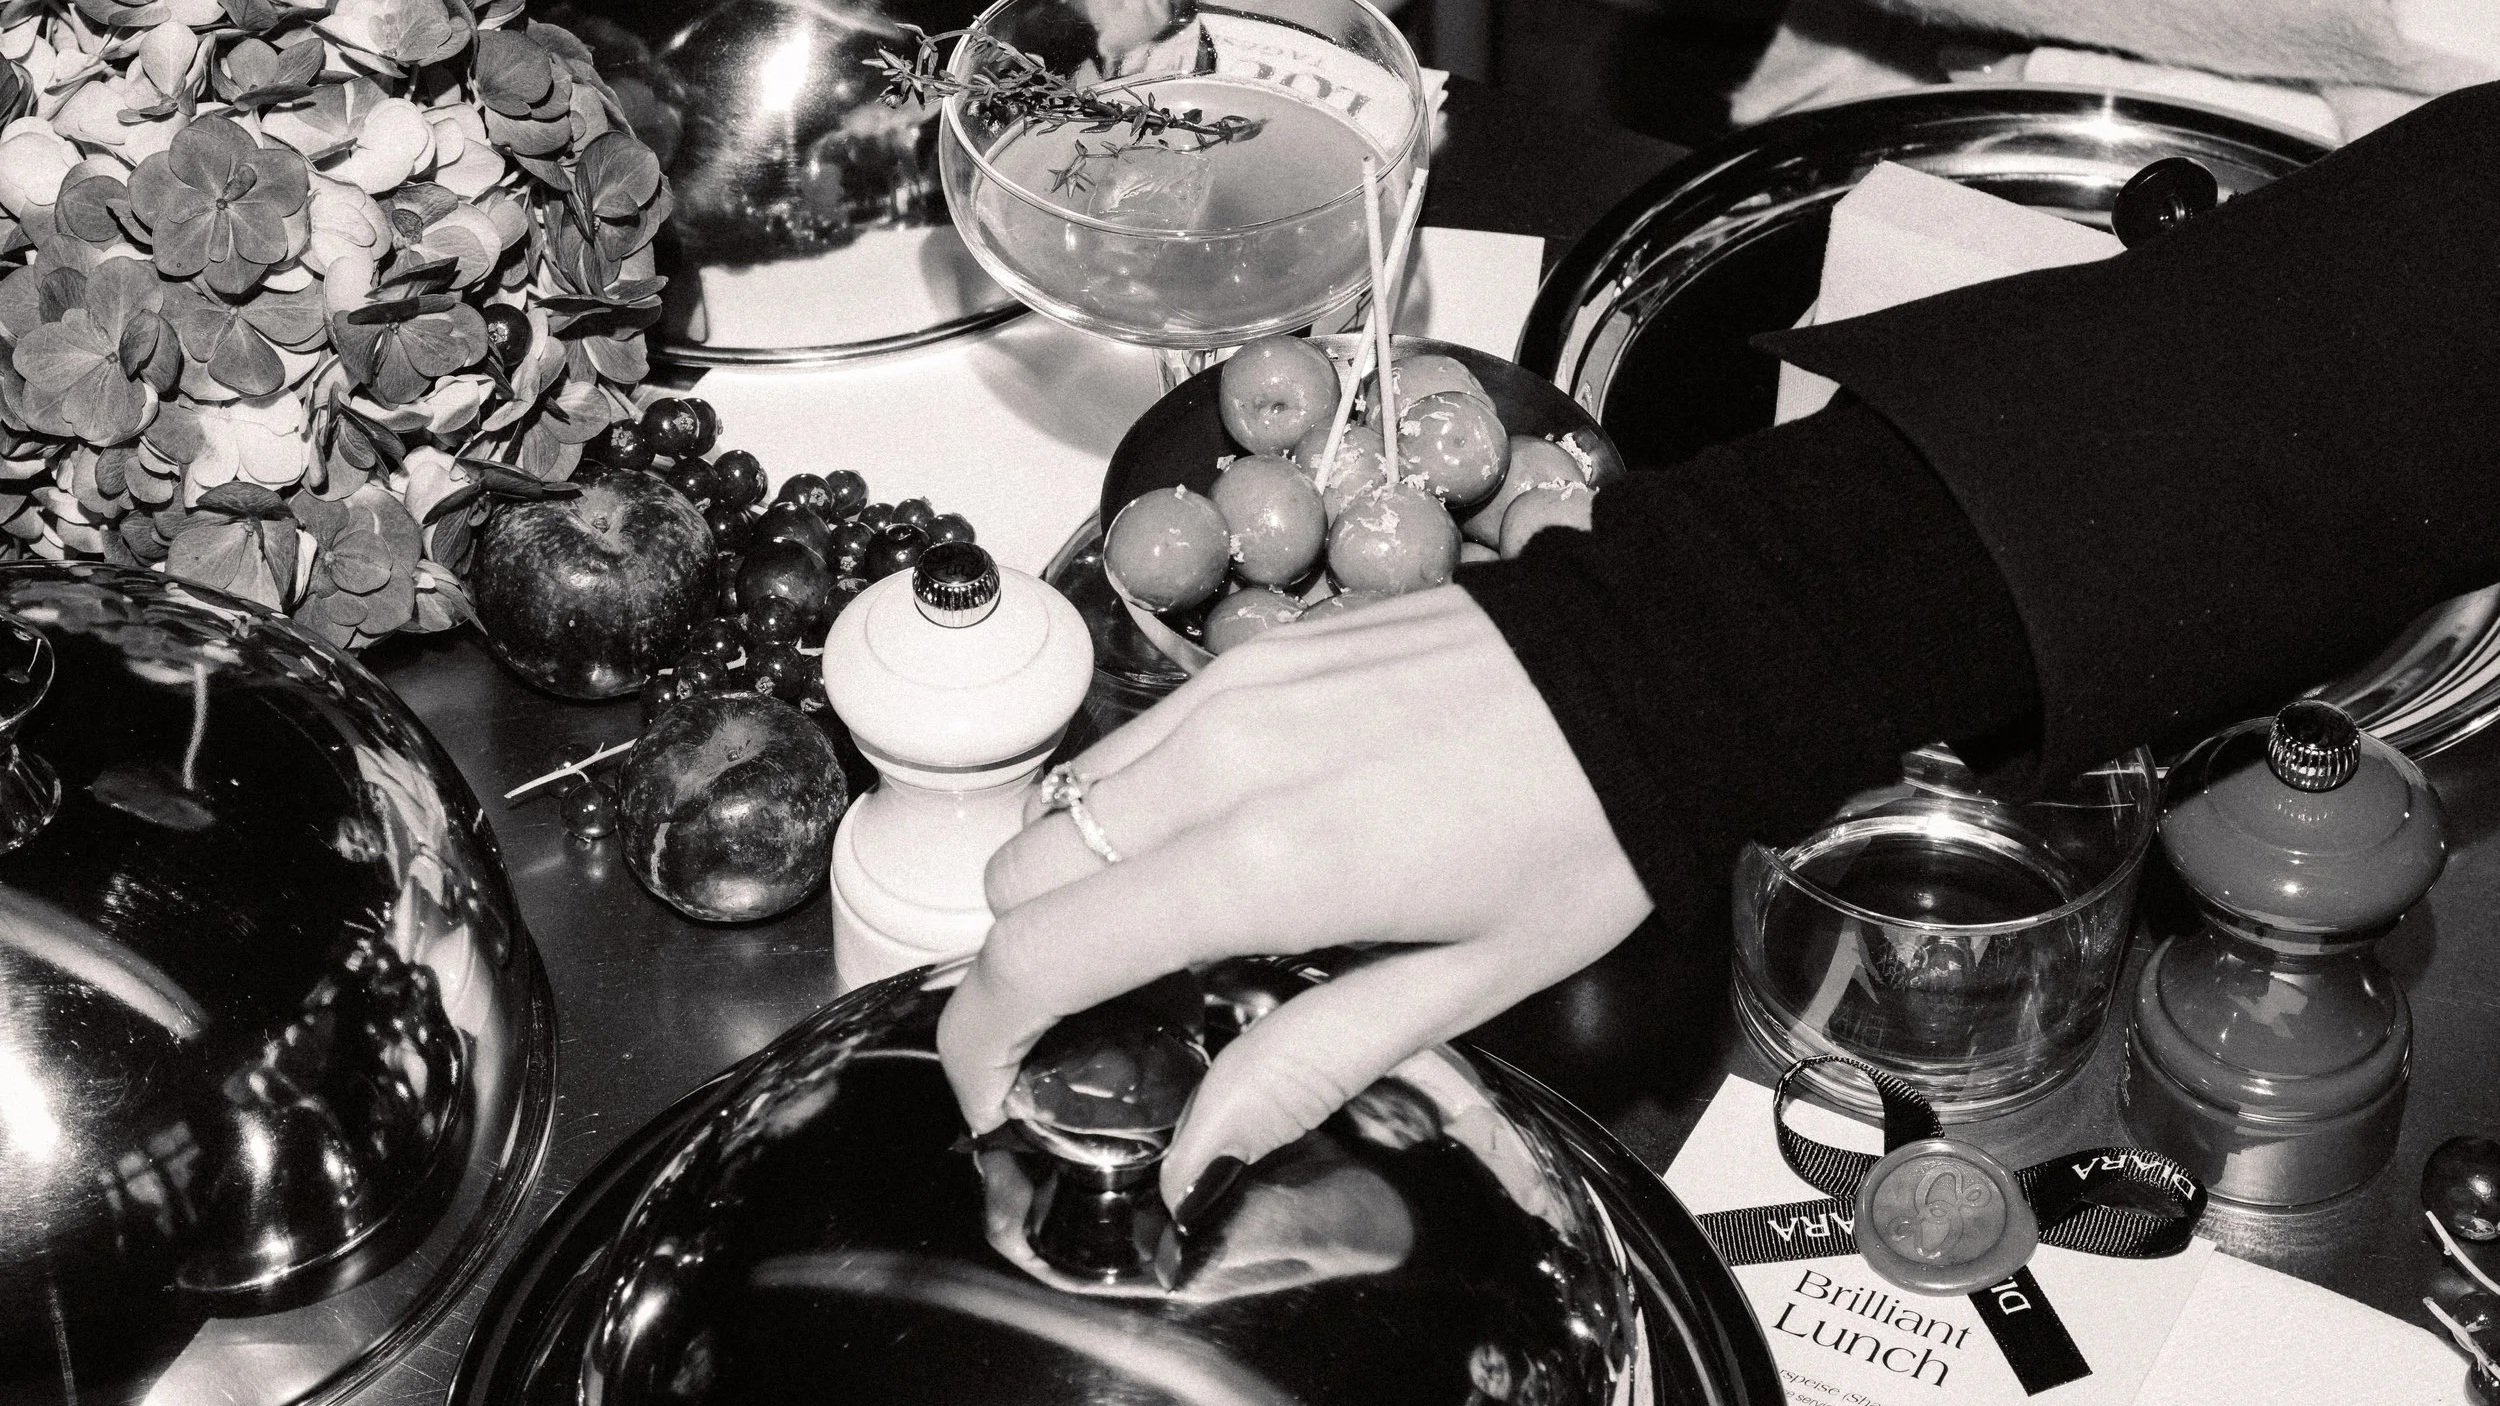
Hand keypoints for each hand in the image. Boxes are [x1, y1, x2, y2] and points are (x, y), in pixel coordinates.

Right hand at [936, 585, 1651, 1212]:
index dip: (985, 1035)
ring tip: (1163, 930)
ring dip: (1071, 879)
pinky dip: (1129, 808)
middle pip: (1021, 871)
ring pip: (1064, 799)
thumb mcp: (1463, 987)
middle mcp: (1217, 764)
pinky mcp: (1250, 655)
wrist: (1646, 673)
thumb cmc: (1577, 838)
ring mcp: (1227, 693)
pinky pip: (1131, 741)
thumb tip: (1197, 1156)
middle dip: (1028, 958)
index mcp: (1266, 864)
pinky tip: (1214, 843)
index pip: (1044, 951)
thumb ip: (1306, 1064)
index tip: (994, 1085)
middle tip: (1097, 1016)